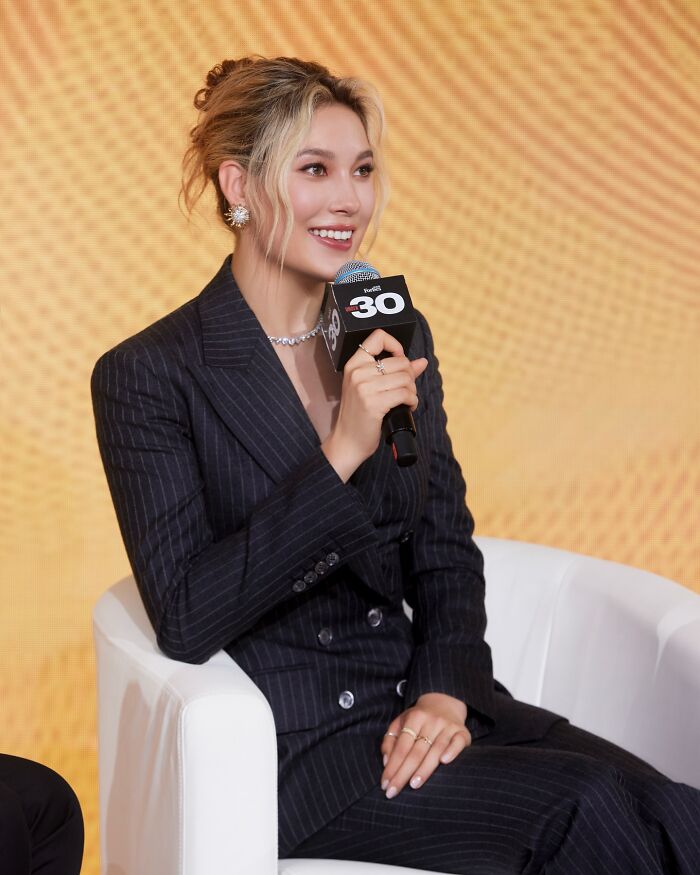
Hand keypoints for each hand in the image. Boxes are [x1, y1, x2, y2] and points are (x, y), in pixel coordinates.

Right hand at [321, 329, 427, 481]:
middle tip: (405, 390)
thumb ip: (397, 372)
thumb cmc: (360, 415)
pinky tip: (407, 407)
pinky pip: (406, 394)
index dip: (396, 345)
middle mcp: (358, 372)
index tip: (399, 359)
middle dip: (409, 377)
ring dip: (412, 391)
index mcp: (354, 364)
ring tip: (405, 401)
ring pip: (406, 378)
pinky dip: (412, 401)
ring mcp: (365, 387)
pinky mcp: (374, 403)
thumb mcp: (371, 389)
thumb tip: (422, 361)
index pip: (378, 337)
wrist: (347, 441)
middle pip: (400, 361)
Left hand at [380, 693, 471, 798]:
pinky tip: (444, 762)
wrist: (445, 702)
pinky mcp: (463, 732)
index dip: (393, 766)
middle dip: (403, 773)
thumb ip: (390, 740)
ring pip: (436, 750)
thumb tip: (386, 762)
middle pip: (416, 751)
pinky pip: (458, 742)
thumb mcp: (401, 722)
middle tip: (393, 792)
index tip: (384, 784)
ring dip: (424, 769)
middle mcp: (431, 721)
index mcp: (414, 717)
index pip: (401, 746)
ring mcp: (448, 726)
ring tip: (413, 785)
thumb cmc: (418, 719)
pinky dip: (452, 751)